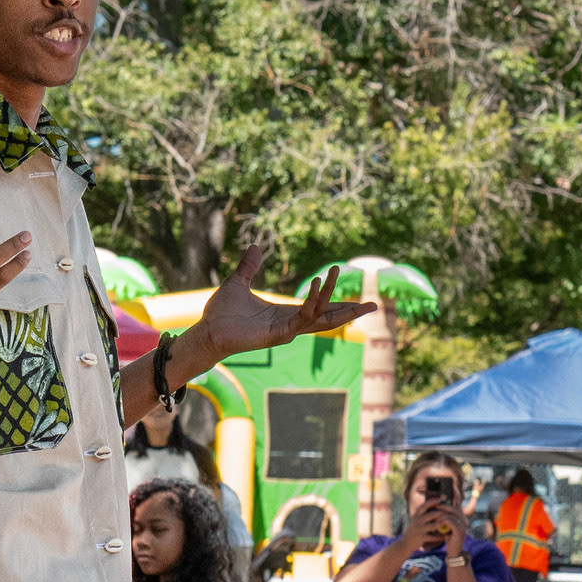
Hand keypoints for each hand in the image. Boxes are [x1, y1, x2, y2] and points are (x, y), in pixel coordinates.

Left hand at [199, 249, 375, 357]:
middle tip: (374, 304)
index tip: (357, 298)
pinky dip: (313, 302)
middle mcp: (290, 324)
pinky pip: (303, 318)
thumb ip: (249, 266)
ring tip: (336, 273)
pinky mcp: (279, 334)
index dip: (337, 302)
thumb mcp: (238, 282)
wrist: (207, 331)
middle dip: (350, 311)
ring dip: (333, 298)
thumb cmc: (221, 313)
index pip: (319, 309)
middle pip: (328, 318)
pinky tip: (319, 285)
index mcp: (285, 314)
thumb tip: (254, 247)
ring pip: (320, 316)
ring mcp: (286, 331)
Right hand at [406, 503, 464, 554]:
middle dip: (443, 513)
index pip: (426, 504)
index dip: (435, 500)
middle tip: (452, 512)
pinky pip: (433, 537)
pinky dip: (439, 536)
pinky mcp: (421, 537)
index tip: (444, 496)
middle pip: (432, 514)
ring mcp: (419, 529)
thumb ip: (425, 512)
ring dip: (442, 524)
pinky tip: (445, 536)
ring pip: (434, 525)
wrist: (406, 543)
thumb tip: (436, 503)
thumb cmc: (415, 529)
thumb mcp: (417, 519)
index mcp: (417, 514)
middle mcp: (417, 520)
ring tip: (450, 523)